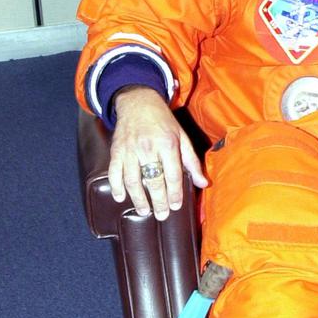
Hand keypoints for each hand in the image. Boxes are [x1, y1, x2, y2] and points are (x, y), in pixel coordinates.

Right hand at [108, 87, 207, 219]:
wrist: (138, 102)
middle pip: (153, 181)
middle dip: (158, 201)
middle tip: (162, 215)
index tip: (176, 206)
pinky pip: (114, 172)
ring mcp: (130, 150)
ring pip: (133, 180)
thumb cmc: (163, 122)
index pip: (173, 174)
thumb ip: (192, 162)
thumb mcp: (182, 137)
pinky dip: (116, 186)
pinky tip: (120, 198)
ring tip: (144, 212)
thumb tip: (203, 183)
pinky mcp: (116, 150)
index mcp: (167, 144)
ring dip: (138, 199)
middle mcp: (148, 148)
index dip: (175, 193)